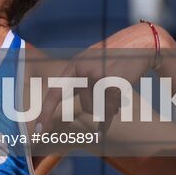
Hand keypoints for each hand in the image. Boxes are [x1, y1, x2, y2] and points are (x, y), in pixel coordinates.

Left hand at [32, 22, 175, 135]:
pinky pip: (109, 110)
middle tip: (108, 90)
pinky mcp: (113, 84)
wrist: (137, 43)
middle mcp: (82, 72)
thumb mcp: (89, 61)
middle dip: (97, 105)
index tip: (37, 131)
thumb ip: (78, 79)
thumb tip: (68, 106)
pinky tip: (112, 112)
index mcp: (73, 66)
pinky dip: (112, 115)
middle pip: (85, 107)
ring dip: (108, 106)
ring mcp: (97, 77)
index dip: (45, 113)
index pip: (55, 93)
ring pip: (99, 109)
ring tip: (115, 89)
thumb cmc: (112, 56)